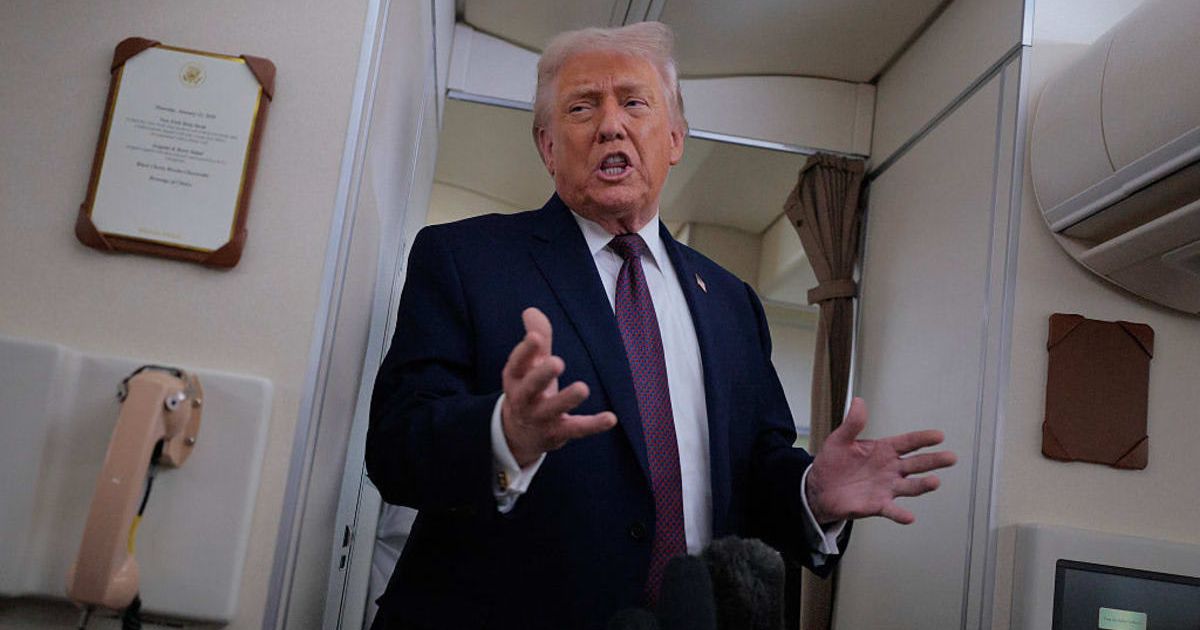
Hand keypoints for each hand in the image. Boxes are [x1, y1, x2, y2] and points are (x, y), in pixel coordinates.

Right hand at [501, 307, 616, 466]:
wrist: (519, 433)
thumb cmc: (529, 388)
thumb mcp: (529, 365)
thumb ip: (536, 338)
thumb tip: (531, 310)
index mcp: (515, 378)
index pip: (516, 363)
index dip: (525, 351)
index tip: (535, 337)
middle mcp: (523, 399)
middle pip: (529, 388)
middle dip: (541, 375)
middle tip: (557, 362)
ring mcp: (540, 418)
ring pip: (552, 409)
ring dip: (566, 399)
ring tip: (583, 388)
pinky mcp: (557, 433)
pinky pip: (576, 429)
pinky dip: (593, 425)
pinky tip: (611, 418)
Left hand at [805, 398, 956, 525]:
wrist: (820, 488)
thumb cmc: (833, 462)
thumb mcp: (840, 439)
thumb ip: (852, 423)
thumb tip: (859, 401)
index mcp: (884, 450)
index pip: (908, 442)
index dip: (923, 439)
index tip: (939, 436)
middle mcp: (891, 469)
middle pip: (917, 463)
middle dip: (934, 461)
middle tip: (951, 457)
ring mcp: (887, 487)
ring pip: (910, 486)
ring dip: (923, 485)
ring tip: (934, 482)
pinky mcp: (878, 505)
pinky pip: (892, 510)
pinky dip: (900, 514)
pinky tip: (909, 517)